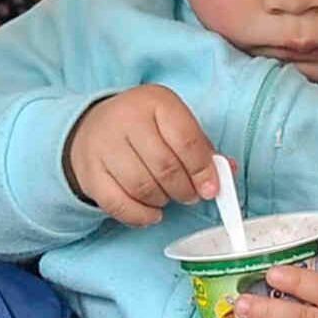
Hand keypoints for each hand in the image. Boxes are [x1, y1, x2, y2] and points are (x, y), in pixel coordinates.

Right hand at [62, 85, 219, 226]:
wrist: (92, 128)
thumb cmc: (144, 129)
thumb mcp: (174, 125)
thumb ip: (201, 148)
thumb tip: (227, 171)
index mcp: (156, 102)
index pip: (186, 139)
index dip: (203, 170)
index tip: (211, 189)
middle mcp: (126, 118)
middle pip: (165, 167)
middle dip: (184, 189)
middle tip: (190, 195)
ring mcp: (103, 145)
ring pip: (142, 188)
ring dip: (162, 201)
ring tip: (167, 196)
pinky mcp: (89, 172)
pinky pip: (118, 204)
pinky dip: (141, 215)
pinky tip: (151, 213)